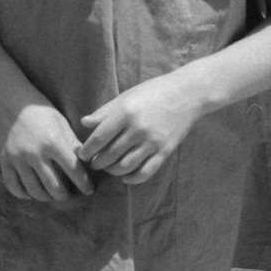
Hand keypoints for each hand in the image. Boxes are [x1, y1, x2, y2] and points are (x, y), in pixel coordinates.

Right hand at [0, 100, 92, 199]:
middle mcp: (35, 153)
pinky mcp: (4, 160)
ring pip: (35, 191)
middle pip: (54, 187)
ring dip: (47, 197)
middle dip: (65, 195)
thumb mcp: (60, 122)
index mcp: (53, 142)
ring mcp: (18, 159)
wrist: (7, 98)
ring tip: (52, 194)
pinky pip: (14, 187)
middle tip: (70, 194)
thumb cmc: (39, 109)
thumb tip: (86, 164)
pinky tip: (31, 191)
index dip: (84, 183)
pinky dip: (25, 194)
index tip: (89, 189)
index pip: (74, 171)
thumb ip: (72, 144)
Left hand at [78, 73, 201, 184]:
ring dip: (112, 171)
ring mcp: (153, 141)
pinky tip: (125, 177)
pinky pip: (145, 172)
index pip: (99, 138)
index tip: (83, 154)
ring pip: (125, 166)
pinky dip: (132, 178)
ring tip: (108, 167)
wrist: (187, 94)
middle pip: (110, 155)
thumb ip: (105, 111)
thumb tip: (84, 123)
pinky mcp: (165, 151)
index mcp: (126, 112)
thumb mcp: (126, 97)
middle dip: (97, 162)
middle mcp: (138, 129)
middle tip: (94, 162)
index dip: (87, 149)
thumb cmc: (153, 92)